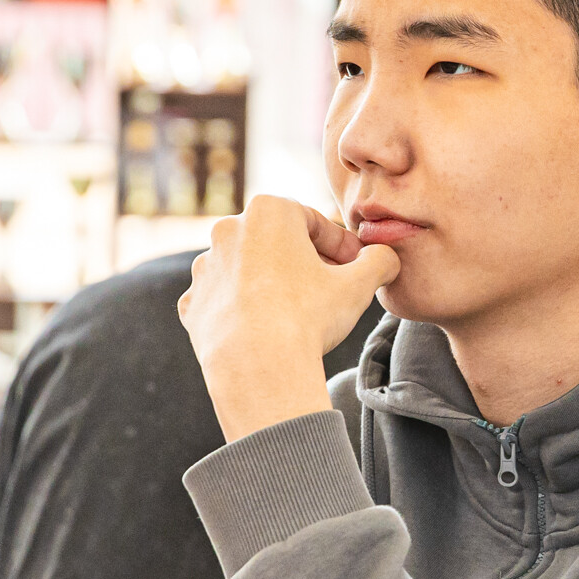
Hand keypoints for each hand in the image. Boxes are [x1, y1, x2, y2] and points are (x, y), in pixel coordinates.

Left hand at [177, 195, 399, 442]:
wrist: (258, 367)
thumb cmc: (309, 316)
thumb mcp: (360, 284)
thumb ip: (379, 261)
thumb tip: (387, 257)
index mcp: (269, 211)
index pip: (314, 222)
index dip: (342, 246)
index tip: (357, 267)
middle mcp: (228, 230)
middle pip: (278, 243)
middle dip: (305, 262)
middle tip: (331, 289)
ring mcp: (205, 269)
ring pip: (249, 270)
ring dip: (273, 285)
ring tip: (298, 314)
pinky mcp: (192, 304)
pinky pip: (224, 301)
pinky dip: (243, 311)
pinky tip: (266, 331)